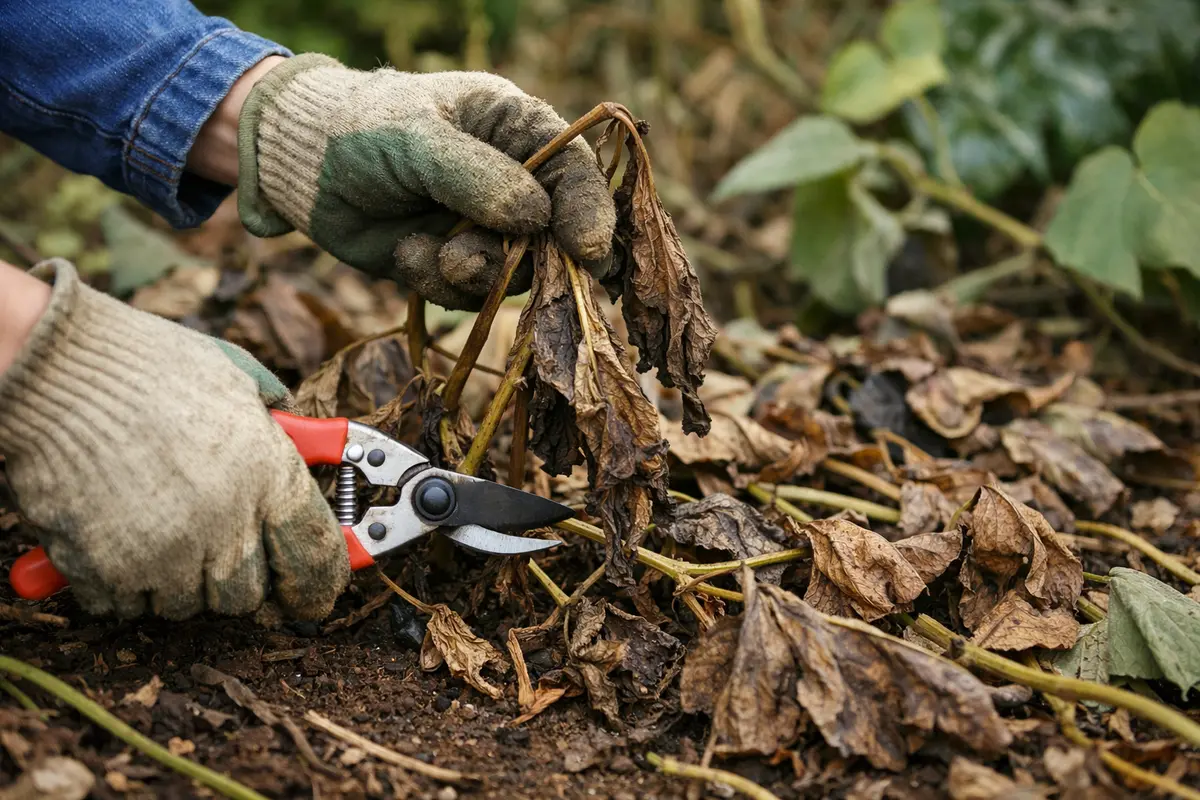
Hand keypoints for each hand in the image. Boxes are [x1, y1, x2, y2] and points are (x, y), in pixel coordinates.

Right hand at [0, 260, 348, 619]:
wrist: (57, 371)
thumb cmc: (149, 365)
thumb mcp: (239, 380)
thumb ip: (278, 424)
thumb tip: (306, 441)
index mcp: (269, 477)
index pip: (316, 558)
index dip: (321, 580)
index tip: (317, 590)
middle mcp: (225, 526)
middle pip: (248, 597)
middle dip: (237, 573)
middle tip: (217, 538)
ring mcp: (164, 557)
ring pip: (187, 605)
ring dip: (179, 577)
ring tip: (159, 521)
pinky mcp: (106, 574)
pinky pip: (127, 605)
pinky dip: (124, 580)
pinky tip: (117, 531)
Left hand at [236, 54, 615, 309]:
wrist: (300, 168)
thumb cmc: (363, 129)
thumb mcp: (418, 140)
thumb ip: (477, 177)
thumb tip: (536, 216)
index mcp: (517, 131)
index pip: (576, 171)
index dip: (590, 212)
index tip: (589, 250)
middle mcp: (512, 183)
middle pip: (555, 236)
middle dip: (526, 259)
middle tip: (480, 261)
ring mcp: (484, 228)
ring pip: (513, 273)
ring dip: (475, 272)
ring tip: (437, 255)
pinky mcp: (453, 265)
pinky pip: (469, 295)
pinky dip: (438, 282)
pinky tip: (405, 252)